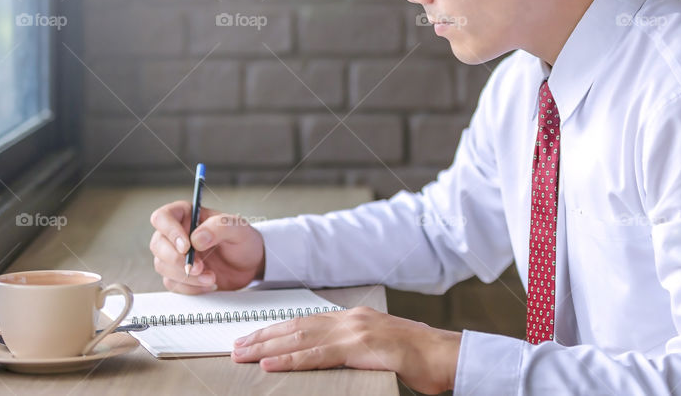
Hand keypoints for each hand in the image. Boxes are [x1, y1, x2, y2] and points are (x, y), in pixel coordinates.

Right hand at [149, 200, 265, 294]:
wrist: (250, 265)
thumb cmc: (243, 240)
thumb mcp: (238, 228)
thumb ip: (219, 227)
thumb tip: (196, 238)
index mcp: (187, 215)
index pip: (162, 217)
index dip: (170, 232)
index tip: (186, 247)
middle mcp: (177, 234)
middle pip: (158, 245)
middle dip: (178, 259)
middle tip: (200, 267)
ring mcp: (175, 255)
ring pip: (162, 266)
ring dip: (186, 275)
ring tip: (211, 276)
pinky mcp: (178, 275)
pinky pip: (172, 283)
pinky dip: (190, 287)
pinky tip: (208, 283)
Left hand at [230, 306, 460, 394]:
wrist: (443, 355)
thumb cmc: (417, 357)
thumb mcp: (378, 349)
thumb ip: (353, 349)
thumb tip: (330, 359)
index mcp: (354, 319)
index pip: (306, 322)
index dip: (277, 329)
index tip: (254, 338)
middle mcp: (351, 319)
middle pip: (297, 326)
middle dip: (264, 336)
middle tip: (237, 345)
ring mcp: (354, 331)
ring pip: (301, 337)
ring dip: (268, 346)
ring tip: (243, 353)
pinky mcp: (359, 348)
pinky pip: (318, 355)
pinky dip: (290, 358)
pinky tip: (271, 362)